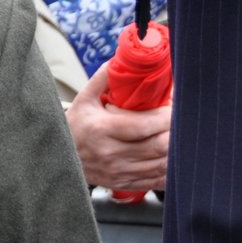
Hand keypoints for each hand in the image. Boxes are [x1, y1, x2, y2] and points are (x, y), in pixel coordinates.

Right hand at [65, 62, 170, 191]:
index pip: (144, 125)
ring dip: (177, 151)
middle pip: (157, 146)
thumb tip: (123, 58)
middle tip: (183, 121)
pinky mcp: (124, 184)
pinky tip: (176, 159)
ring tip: (182, 137)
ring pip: (161, 164)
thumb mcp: (84, 99)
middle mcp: (111, 153)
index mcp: (102, 130)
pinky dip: (171, 170)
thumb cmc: (74, 126)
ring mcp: (119, 172)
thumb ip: (104, 78)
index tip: (175, 107)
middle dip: (176, 133)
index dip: (166, 117)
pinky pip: (156, 180)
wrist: (58, 156)